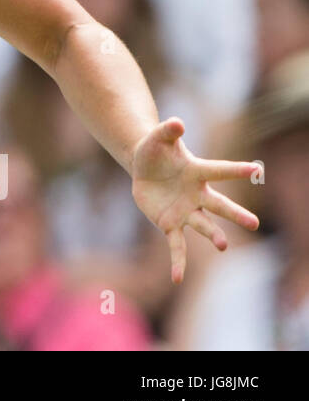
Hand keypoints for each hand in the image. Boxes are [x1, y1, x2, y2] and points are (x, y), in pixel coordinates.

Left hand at [130, 117, 260, 283]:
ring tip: (222, 245)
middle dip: (235, 214)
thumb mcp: (158, 137)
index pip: (219, 170)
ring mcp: (186, 211)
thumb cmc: (156, 150)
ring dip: (213, 235)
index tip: (257, 169)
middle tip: (254, 223)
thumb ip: (168, 130)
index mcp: (197, 172)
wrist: (144, 168)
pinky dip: (178, 262)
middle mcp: (197, 194)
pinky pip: (177, 245)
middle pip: (219, 205)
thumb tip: (176, 122)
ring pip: (203, 225)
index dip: (236, 170)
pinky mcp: (171, 224)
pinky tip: (177, 278)